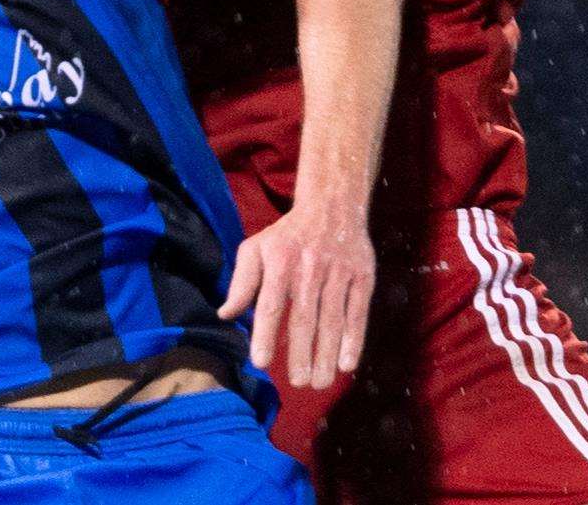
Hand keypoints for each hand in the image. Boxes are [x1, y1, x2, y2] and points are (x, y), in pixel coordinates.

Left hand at [218, 203, 374, 389]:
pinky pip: (358, 312)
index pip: (271, 303)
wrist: (332, 205)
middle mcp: (309, 266)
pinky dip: (354, 339)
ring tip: (319, 382)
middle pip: (304, 317)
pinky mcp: (362, 275)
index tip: (261, 362)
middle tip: (298, 383)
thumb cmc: (287, 235)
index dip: (266, 334)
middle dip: (301, 353)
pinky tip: (347, 363)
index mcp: (280, 260)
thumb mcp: (257, 249)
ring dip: (326, 354)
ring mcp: (338, 272)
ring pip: (332, 319)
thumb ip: (242, 282)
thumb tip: (225, 315)